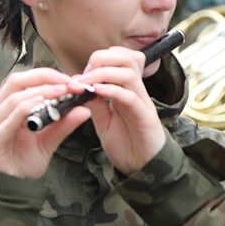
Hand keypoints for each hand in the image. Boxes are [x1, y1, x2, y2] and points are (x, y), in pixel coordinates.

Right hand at [0, 69, 89, 178]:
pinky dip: (26, 106)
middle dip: (44, 77)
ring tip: (62, 91)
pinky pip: (9, 117)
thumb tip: (84, 110)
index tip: (70, 79)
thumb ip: (63, 125)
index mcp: (5, 107)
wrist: (13, 188)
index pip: (23, 81)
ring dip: (40, 90)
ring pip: (13, 96)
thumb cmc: (25, 162)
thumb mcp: (48, 140)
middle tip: (68, 82)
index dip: (46, 75)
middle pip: (16, 81)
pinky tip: (42, 103)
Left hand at [78, 47, 165, 174]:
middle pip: (127, 57)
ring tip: (87, 83)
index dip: (100, 59)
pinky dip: (112, 90)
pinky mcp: (145, 117)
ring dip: (104, 73)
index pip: (120, 57)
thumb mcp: (104, 121)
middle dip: (102, 59)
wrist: (143, 168)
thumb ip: (95, 103)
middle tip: (84, 76)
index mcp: (127, 89)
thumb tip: (80, 86)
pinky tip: (97, 93)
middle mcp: (137, 91)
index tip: (82, 75)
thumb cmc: (127, 144)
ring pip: (129, 71)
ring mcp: (142, 103)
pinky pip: (130, 96)